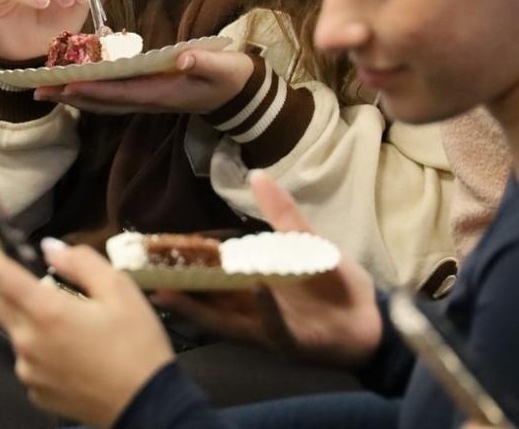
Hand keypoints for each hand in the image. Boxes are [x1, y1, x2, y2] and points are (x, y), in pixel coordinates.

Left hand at [0, 228, 172, 428]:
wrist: (147, 404)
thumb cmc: (137, 344)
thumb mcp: (120, 290)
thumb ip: (80, 262)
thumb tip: (50, 248)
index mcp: (46, 312)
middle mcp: (27, 342)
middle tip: (22, 263)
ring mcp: (27, 370)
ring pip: (13, 327)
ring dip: (26, 312)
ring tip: (68, 315)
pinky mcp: (35, 390)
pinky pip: (27, 357)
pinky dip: (39, 343)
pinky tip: (71, 347)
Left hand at [34, 47, 254, 114]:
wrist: (239, 93)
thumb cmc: (230, 77)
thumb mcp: (224, 68)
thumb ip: (204, 62)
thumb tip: (182, 58)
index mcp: (163, 93)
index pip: (121, 93)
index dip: (93, 90)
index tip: (66, 86)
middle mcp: (149, 100)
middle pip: (102, 101)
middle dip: (70, 97)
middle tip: (37, 91)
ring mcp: (147, 98)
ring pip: (103, 100)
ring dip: (74, 96)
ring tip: (45, 89)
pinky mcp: (147, 92)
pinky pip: (112, 93)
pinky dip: (91, 88)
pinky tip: (75, 79)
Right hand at [154, 173, 380, 368]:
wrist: (373, 317)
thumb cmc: (335, 283)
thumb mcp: (307, 241)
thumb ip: (282, 214)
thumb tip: (257, 175)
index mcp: (253, 287)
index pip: (210, 278)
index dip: (182, 268)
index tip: (153, 254)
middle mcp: (253, 311)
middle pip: (207, 302)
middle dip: (178, 290)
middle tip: (146, 276)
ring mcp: (272, 328)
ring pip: (227, 322)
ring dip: (202, 307)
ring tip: (173, 290)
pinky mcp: (296, 342)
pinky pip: (276, 328)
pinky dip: (267, 310)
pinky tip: (258, 290)